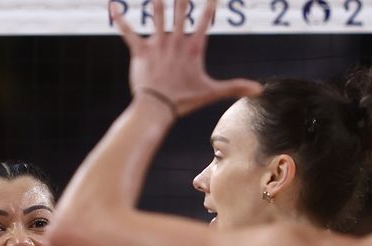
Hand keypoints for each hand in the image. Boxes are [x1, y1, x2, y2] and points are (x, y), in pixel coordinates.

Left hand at [110, 0, 260, 116]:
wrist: (157, 108)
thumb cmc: (184, 100)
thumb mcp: (211, 92)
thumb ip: (234, 87)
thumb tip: (259, 89)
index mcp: (192, 48)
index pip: (205, 20)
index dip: (210, 4)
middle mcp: (175, 41)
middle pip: (180, 10)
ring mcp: (157, 44)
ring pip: (157, 15)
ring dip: (157, 0)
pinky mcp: (140, 51)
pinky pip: (128, 31)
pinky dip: (120, 18)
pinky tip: (112, 6)